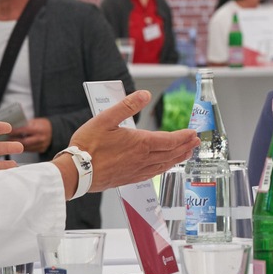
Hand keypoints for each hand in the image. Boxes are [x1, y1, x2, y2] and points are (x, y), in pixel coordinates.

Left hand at [10, 117, 52, 152]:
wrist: (54, 131)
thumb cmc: (43, 125)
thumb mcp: (36, 121)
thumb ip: (26, 124)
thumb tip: (13, 126)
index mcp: (40, 129)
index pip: (25, 130)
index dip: (15, 131)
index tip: (8, 131)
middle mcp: (41, 138)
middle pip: (24, 142)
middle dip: (14, 141)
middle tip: (6, 139)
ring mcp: (42, 146)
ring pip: (26, 148)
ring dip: (17, 145)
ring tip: (9, 142)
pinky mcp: (41, 150)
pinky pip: (29, 150)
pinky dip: (22, 148)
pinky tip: (17, 145)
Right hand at [59, 90, 197, 193]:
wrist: (76, 172)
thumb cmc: (88, 146)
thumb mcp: (106, 118)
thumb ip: (127, 105)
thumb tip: (145, 94)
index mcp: (140, 143)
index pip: (169, 140)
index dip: (183, 137)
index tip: (193, 134)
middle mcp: (142, 159)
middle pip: (170, 153)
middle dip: (185, 147)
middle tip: (196, 143)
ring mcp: (137, 170)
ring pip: (164, 165)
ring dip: (178, 159)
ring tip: (186, 154)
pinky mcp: (129, 178)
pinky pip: (153, 174)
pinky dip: (164, 169)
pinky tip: (164, 167)